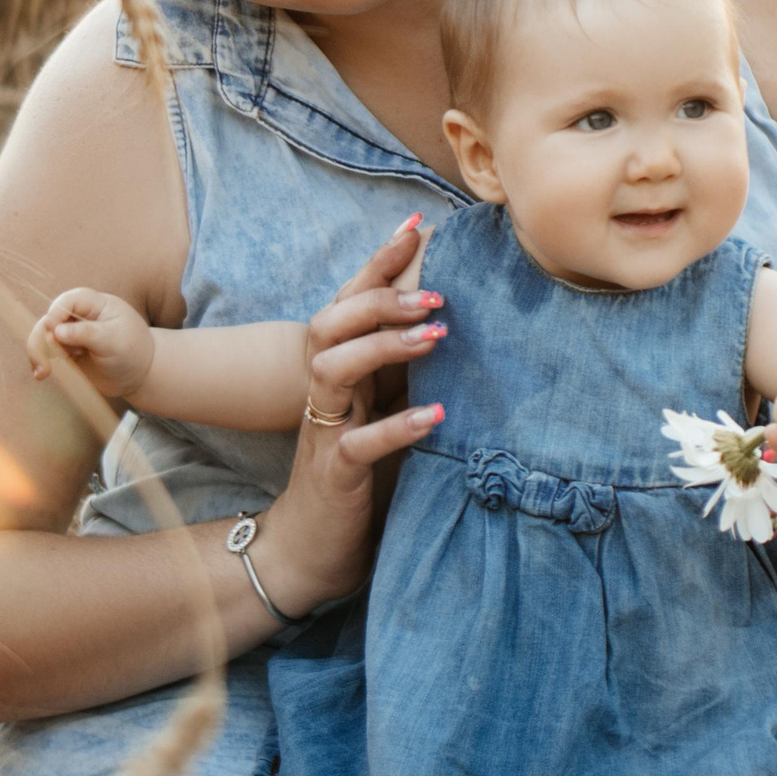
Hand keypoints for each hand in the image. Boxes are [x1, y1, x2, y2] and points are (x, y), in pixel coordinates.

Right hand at [28, 287, 154, 400]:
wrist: (139, 373)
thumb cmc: (132, 350)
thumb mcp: (114, 341)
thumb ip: (87, 334)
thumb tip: (56, 331)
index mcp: (95, 304)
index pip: (68, 301)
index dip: (56, 313)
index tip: (53, 330)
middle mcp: (78, 316)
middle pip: (49, 320)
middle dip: (42, 339)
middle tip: (45, 363)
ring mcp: (70, 334)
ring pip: (43, 337)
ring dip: (38, 353)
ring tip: (44, 373)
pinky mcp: (65, 351)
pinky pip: (45, 353)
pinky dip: (40, 362)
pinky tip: (42, 375)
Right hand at [243, 214, 449, 615]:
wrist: (309, 549)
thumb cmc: (357, 476)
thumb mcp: (387, 414)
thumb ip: (411, 378)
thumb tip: (467, 336)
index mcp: (341, 372)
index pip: (351, 303)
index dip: (379, 262)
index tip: (417, 226)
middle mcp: (326, 392)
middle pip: (331, 323)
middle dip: (379, 298)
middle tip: (436, 290)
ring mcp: (325, 429)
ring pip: (332, 369)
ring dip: (383, 347)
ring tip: (436, 336)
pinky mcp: (333, 472)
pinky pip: (357, 443)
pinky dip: (397, 426)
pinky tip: (437, 417)